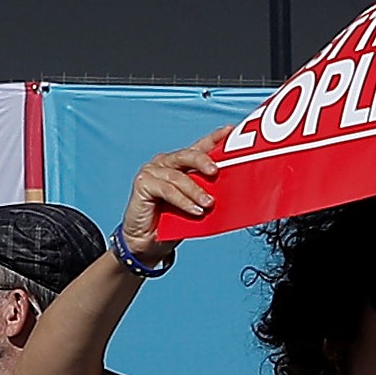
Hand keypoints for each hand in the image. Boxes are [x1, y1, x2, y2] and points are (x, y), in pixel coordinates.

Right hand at [120, 133, 225, 269]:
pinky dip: (183, 201)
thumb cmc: (172, 223)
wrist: (148, 244)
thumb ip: (207, 193)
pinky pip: (167, 190)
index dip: (214, 138)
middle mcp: (165, 163)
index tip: (229, 130)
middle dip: (204, 161)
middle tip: (216, 172)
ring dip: (196, 191)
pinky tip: (194, 210)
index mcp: (180, 165)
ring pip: (178, 176)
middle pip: (187, 155)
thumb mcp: (195, 205)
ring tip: (208, 204)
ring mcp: (152, 171)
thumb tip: (232, 191)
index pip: (199, 147)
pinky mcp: (143, 184)